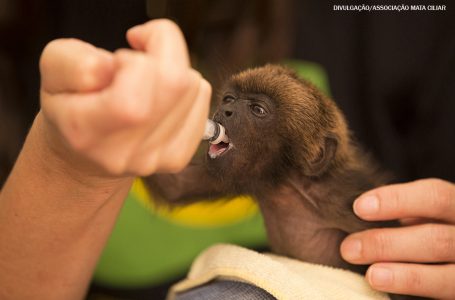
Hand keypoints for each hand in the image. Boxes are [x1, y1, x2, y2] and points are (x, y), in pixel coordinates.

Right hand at [39, 19, 210, 177]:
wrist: (86, 153)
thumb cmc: (71, 104)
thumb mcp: (53, 72)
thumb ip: (75, 62)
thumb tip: (114, 70)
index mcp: (87, 132)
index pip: (132, 98)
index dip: (131, 61)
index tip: (115, 62)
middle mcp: (125, 153)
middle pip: (175, 84)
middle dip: (159, 55)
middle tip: (134, 63)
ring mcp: (156, 159)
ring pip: (193, 87)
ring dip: (172, 69)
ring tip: (143, 82)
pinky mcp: (178, 157)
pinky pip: (202, 100)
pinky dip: (186, 87)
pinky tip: (160, 96)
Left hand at [340, 178, 454, 298]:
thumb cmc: (434, 230)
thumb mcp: (428, 214)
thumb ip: (405, 211)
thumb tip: (357, 212)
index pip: (434, 196)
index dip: (396, 200)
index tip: (359, 207)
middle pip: (435, 238)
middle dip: (387, 243)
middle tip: (349, 249)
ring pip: (445, 275)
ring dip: (403, 275)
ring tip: (372, 275)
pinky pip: (445, 294)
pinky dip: (414, 290)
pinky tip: (387, 289)